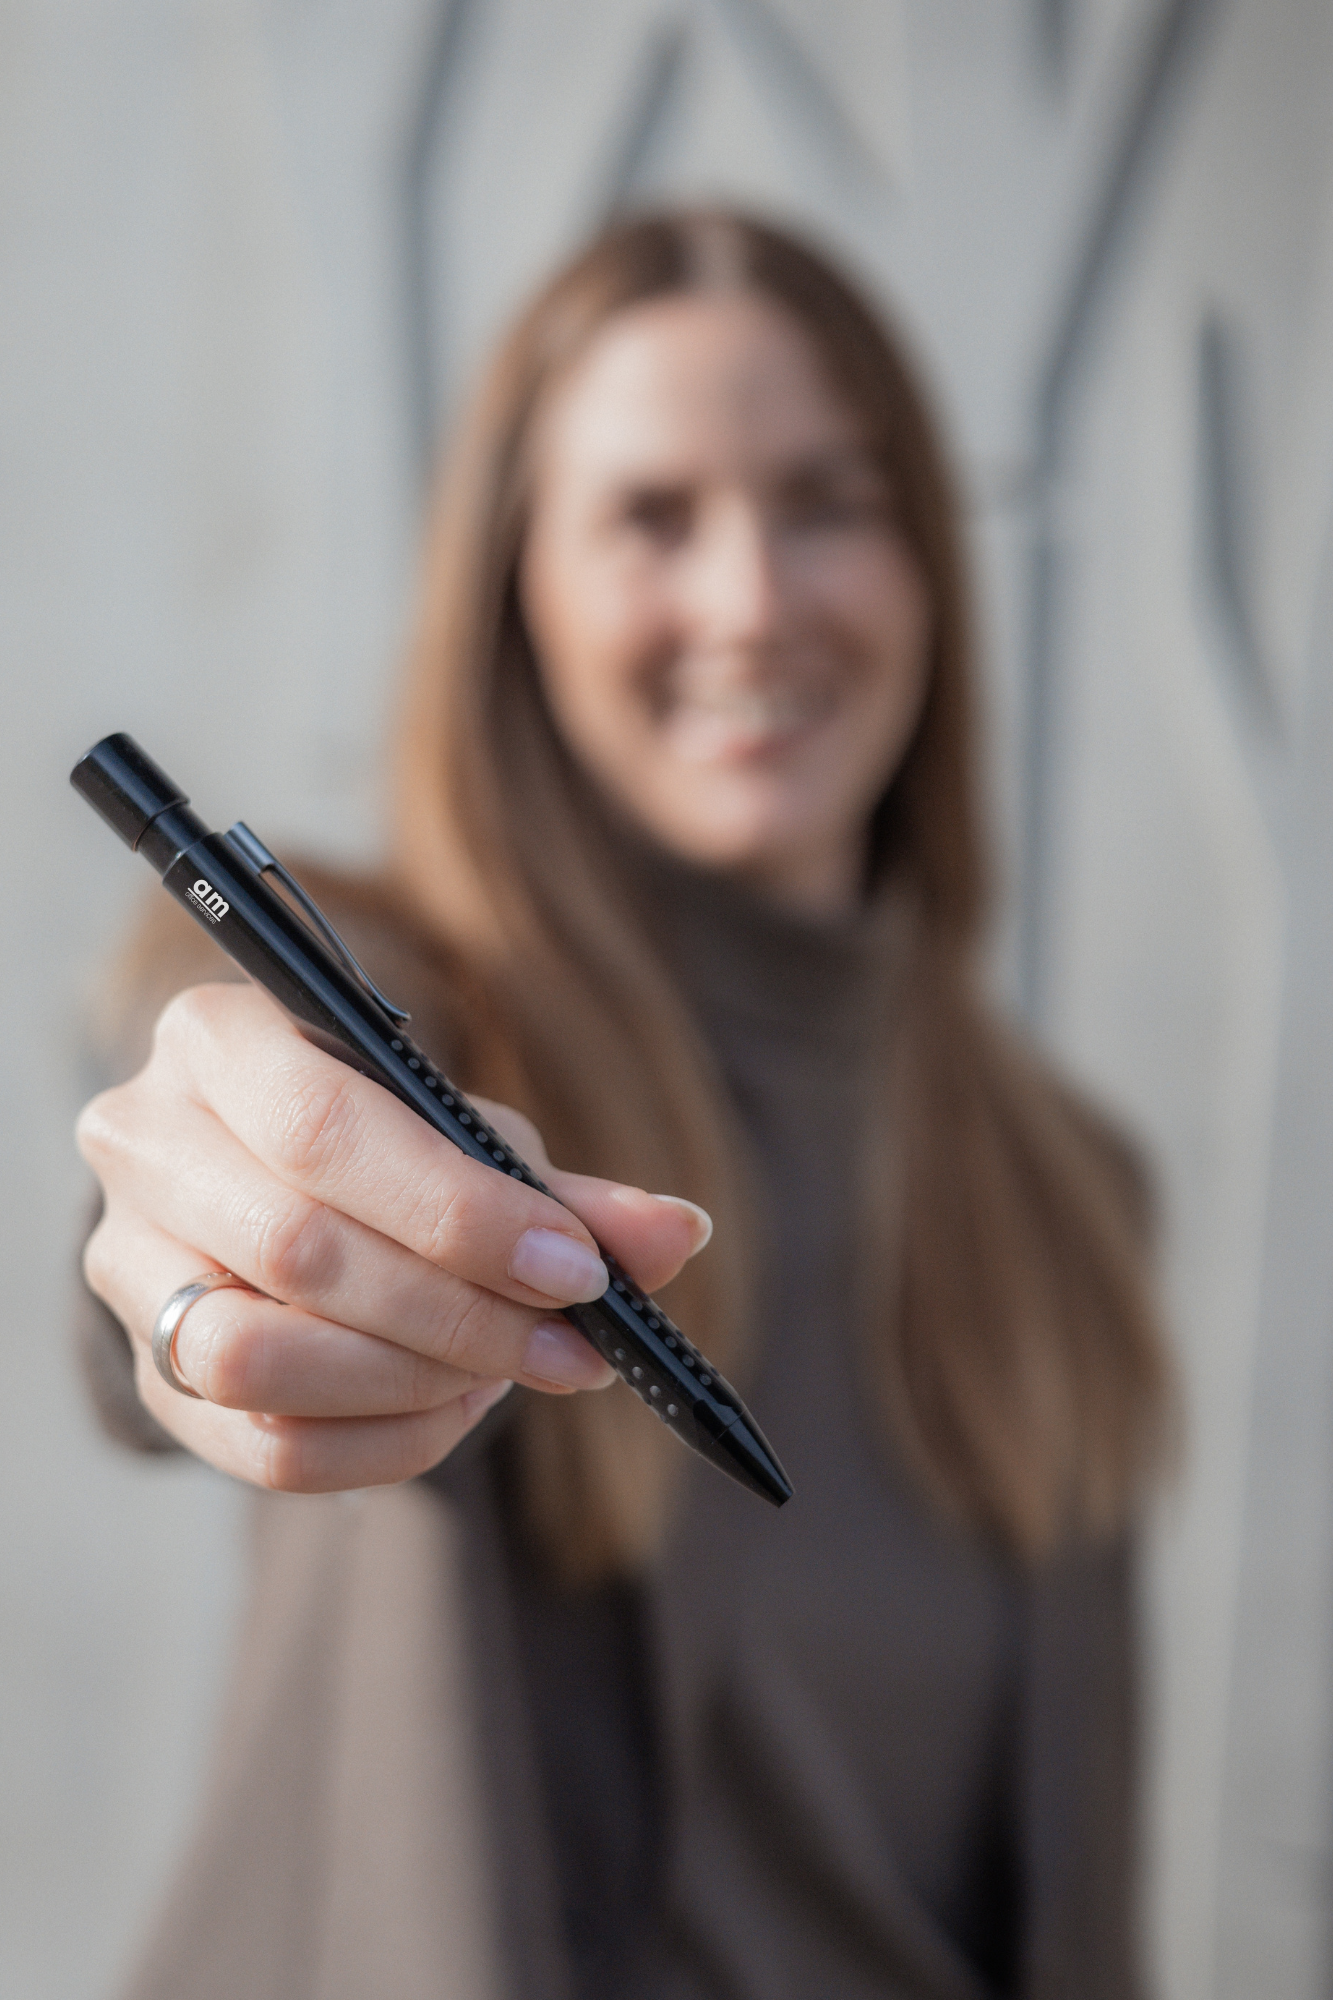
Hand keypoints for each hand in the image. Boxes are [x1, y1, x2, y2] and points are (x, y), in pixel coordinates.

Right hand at [76, 984, 711, 1492]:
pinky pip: (260, 1446)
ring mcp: (126, 1266)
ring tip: (504, 1373)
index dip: (460, 1213)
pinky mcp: (147, 1375)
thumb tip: (678, 1235)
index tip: (576, 1271)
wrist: (279, 1189)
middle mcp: (142, 1142)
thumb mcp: (470, 1137)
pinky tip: (453, 1410)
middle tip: (570, 1346)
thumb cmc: (386, 1145)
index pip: (324, 1129)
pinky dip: (382, 1445)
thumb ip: (565, 1191)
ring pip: (253, 1360)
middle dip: (459, 1312)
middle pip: (296, 1250)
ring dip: (410, 1381)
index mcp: (218, 1037)